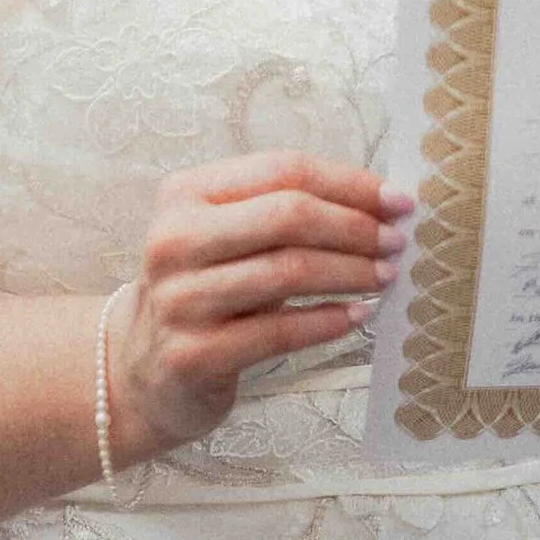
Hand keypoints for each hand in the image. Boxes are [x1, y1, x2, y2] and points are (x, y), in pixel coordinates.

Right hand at [105, 155, 413, 457]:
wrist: (141, 369)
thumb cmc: (205, 290)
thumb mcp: (225, 236)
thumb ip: (283, 210)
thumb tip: (380, 202)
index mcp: (185, 194)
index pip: (283, 170)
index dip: (350, 183)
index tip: (399, 200)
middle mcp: (175, 240)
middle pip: (288, 215)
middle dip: (355, 227)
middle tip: (396, 242)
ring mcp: (180, 299)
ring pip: (289, 272)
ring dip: (351, 272)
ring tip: (386, 277)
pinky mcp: (194, 354)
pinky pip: (280, 331)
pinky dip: (328, 320)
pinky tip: (357, 316)